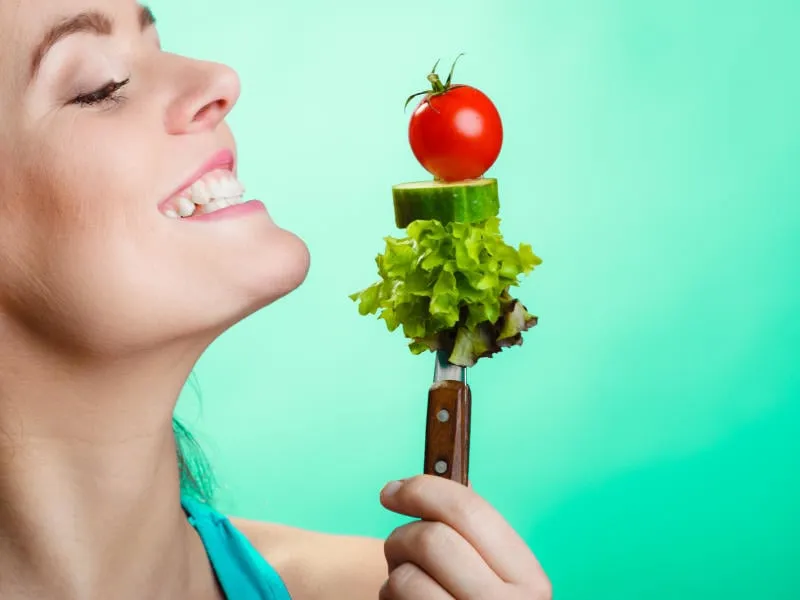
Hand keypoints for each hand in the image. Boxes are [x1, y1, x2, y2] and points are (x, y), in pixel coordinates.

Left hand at [379, 475, 550, 599]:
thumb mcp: (494, 578)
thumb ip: (473, 537)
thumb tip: (417, 485)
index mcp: (529, 580)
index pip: (470, 511)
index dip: (423, 489)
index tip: (392, 491)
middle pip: (431, 539)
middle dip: (402, 537)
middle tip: (398, 550)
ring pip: (405, 576)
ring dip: (394, 577)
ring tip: (408, 588)